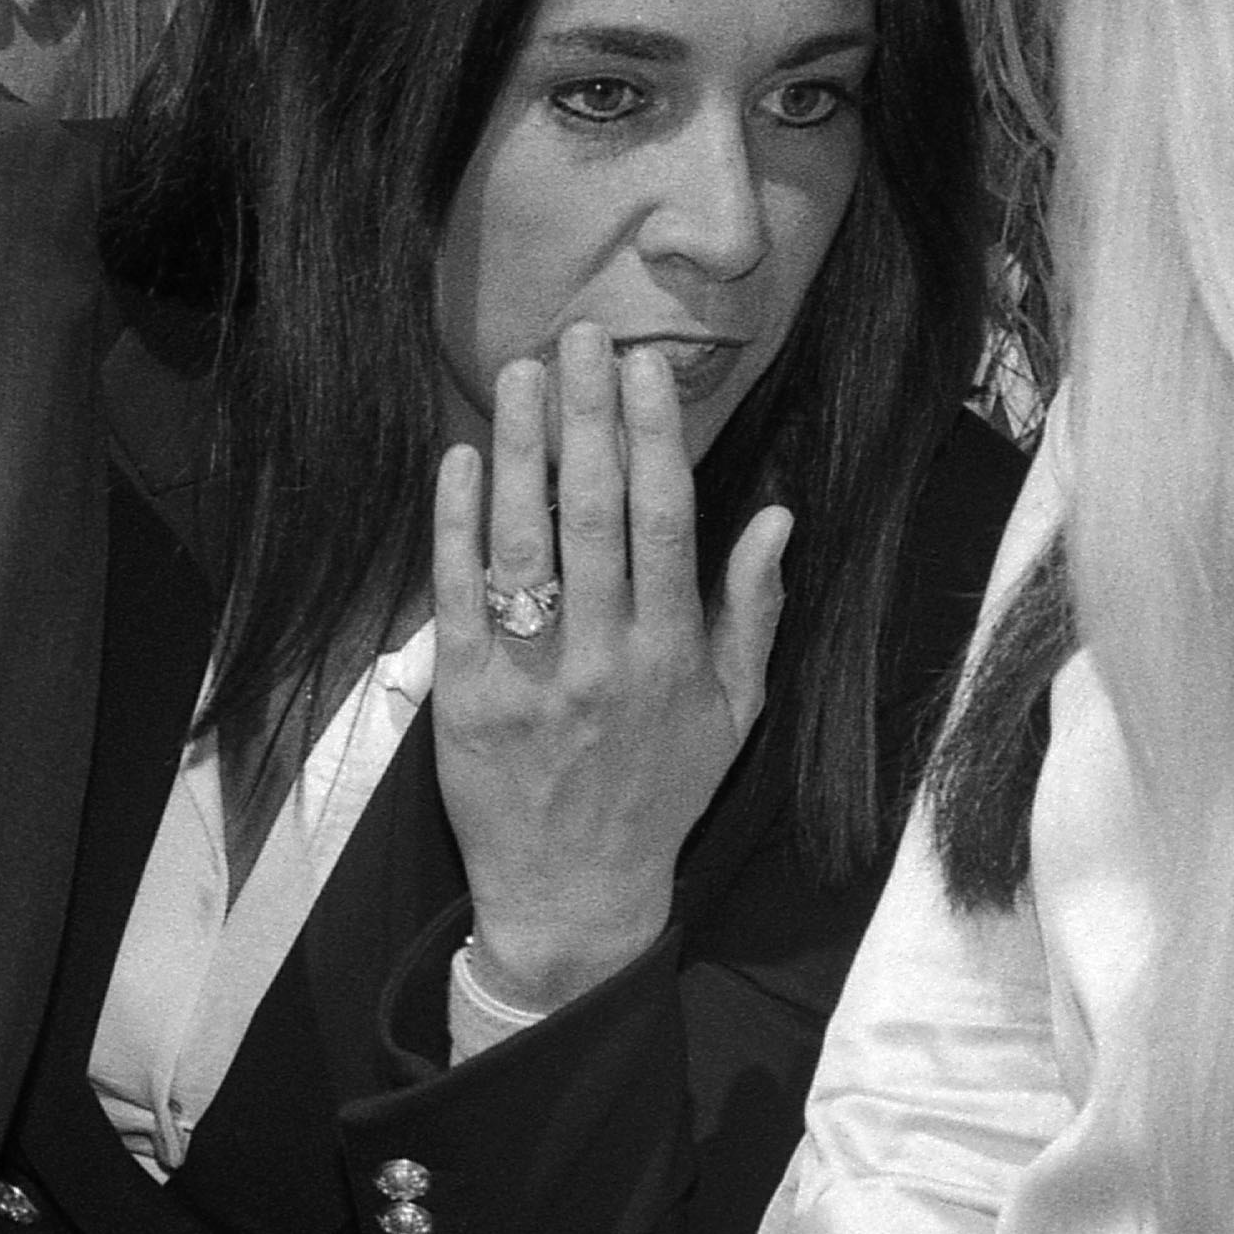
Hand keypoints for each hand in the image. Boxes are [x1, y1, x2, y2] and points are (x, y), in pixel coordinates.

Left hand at [437, 324, 788, 1017]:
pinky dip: (458, 527)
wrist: (574, 895)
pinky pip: (459, 599)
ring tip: (518, 375)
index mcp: (673, 653)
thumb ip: (753, 612)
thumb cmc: (659, 795)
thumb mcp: (733, 711)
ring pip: (524, 545)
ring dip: (521, 451)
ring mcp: (531, 680)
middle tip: (576, 338)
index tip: (643, 366)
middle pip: (592, 515)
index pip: (664, 520)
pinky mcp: (467, 702)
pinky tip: (463, 462)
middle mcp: (605, 659)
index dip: (653, 435)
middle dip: (586, 417)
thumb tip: (776, 515)